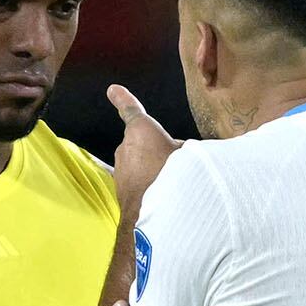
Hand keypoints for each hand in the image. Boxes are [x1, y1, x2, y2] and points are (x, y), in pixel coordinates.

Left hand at [107, 84, 181, 214]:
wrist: (156, 214)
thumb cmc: (175, 176)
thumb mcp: (191, 155)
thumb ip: (189, 149)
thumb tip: (192, 150)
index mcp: (141, 131)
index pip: (132, 110)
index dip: (123, 99)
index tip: (113, 90)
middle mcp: (125, 147)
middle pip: (143, 145)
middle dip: (157, 151)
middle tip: (178, 164)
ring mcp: (120, 171)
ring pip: (139, 166)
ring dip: (152, 171)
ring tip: (173, 184)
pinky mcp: (120, 191)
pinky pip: (136, 184)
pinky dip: (147, 188)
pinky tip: (163, 198)